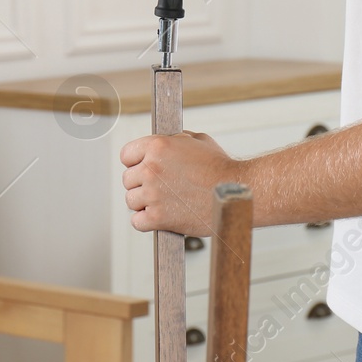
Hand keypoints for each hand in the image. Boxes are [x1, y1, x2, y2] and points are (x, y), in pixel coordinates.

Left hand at [120, 130, 243, 235]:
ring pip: (131, 201)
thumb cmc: (221, 168)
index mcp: (158, 146)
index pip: (126, 154)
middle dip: (141, 183)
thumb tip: (166, 142)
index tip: (142, 168)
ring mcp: (153, 194)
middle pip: (127, 179)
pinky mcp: (158, 217)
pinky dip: (146, 221)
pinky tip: (160, 216)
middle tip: (159, 187)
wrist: (235, 193)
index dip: (135, 161)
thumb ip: (175, 140)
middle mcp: (151, 169)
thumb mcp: (198, 140)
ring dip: (144, 203)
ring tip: (163, 202)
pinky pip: (137, 221)